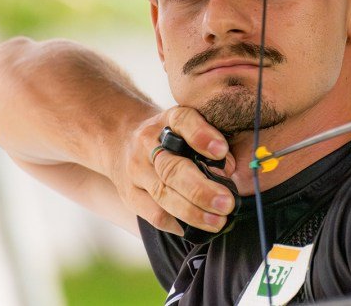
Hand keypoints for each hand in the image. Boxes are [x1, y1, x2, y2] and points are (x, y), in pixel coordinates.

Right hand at [123, 106, 237, 235]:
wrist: (123, 141)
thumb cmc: (170, 136)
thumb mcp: (189, 127)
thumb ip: (210, 143)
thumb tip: (227, 170)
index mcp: (168, 120)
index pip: (183, 122)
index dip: (201, 136)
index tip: (221, 151)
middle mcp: (148, 142)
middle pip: (171, 168)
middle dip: (201, 190)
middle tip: (227, 203)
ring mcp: (136, 170)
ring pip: (162, 195)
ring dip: (193, 212)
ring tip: (217, 222)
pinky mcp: (130, 195)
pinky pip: (153, 215)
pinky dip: (177, 224)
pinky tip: (196, 229)